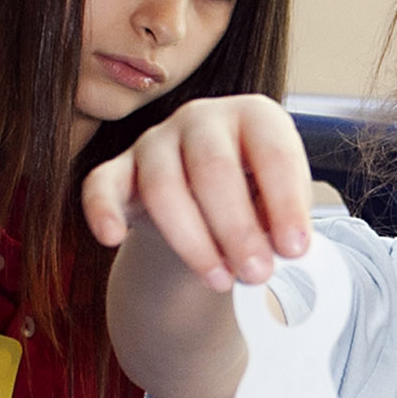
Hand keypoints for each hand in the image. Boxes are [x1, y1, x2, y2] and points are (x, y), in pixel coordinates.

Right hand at [80, 93, 314, 290]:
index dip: (285, 204)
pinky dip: (102, 210)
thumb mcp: (280, 204)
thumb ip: (284, 223)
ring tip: (221, 280)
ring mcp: (156, 140)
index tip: (295, 249)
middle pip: (214, 169)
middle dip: (238, 229)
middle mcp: (203, 119)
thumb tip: (287, 252)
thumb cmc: (255, 196)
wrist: (210, 202)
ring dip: (192, 241)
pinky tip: (111, 237)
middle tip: (258, 274)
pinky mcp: (119, 169)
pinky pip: (101, 185)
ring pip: (164, 186)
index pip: (272, 153)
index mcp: (256, 117)